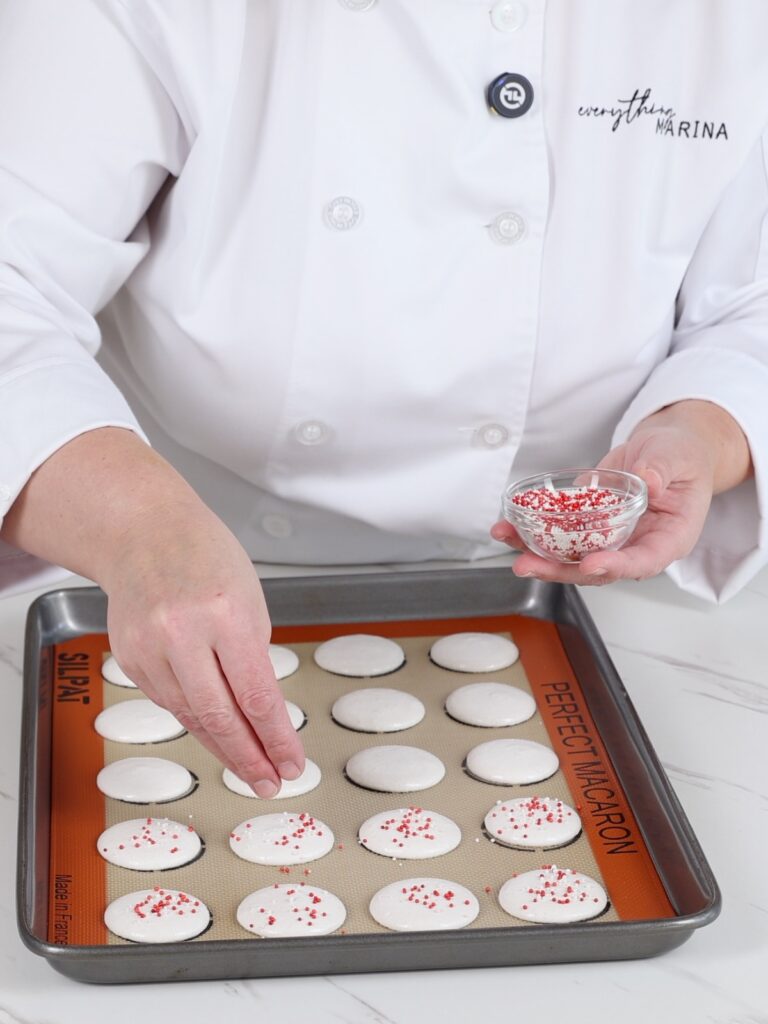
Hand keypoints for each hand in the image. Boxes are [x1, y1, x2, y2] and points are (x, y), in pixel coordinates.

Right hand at [102, 500, 304, 797]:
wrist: (143, 532)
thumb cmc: (204, 556)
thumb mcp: (249, 598)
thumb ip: (253, 655)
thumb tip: (262, 713)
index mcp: (224, 613)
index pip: (256, 695)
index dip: (276, 738)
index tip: (292, 762)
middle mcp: (181, 633)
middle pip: (219, 716)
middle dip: (249, 757)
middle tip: (270, 780)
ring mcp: (148, 648)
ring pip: (190, 716)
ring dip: (223, 747)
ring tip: (248, 766)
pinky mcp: (129, 658)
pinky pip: (168, 701)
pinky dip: (194, 719)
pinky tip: (214, 732)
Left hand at [491, 400, 751, 585]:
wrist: (665, 447)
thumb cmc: (681, 456)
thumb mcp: (677, 457)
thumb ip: (663, 470)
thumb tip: (648, 481)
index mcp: (669, 539)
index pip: (643, 562)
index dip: (615, 567)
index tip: (589, 564)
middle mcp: (635, 545)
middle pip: (597, 569)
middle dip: (559, 570)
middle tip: (527, 566)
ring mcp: (609, 537)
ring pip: (571, 556)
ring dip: (536, 553)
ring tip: (506, 538)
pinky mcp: (587, 524)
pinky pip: (560, 533)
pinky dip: (533, 531)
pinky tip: (508, 525)